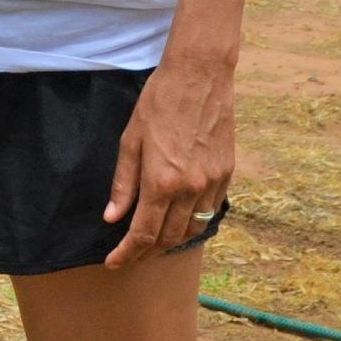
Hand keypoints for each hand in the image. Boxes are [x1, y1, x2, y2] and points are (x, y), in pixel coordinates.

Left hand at [104, 54, 234, 267]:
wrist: (199, 78)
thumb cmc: (158, 103)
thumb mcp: (130, 140)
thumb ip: (123, 183)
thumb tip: (113, 218)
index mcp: (162, 181)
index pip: (144, 233)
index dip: (128, 253)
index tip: (114, 263)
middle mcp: (191, 189)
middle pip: (170, 238)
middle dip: (148, 252)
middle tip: (130, 256)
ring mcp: (213, 183)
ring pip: (193, 229)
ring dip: (172, 242)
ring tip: (153, 244)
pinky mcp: (227, 174)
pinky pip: (210, 211)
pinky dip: (194, 223)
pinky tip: (180, 221)